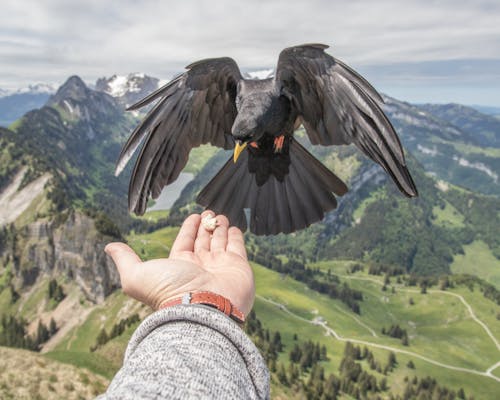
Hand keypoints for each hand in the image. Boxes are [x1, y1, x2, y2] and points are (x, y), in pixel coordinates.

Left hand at [105, 211, 254, 314]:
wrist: (203, 309)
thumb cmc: (169, 294)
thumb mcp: (136, 275)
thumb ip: (125, 260)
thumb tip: (109, 247)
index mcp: (179, 267)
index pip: (185, 242)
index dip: (189, 228)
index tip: (193, 216)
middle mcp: (201, 267)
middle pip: (203, 241)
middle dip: (205, 226)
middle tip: (208, 212)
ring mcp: (220, 267)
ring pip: (220, 241)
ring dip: (219, 227)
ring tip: (219, 215)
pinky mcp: (238, 267)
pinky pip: (237, 246)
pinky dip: (235, 235)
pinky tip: (233, 227)